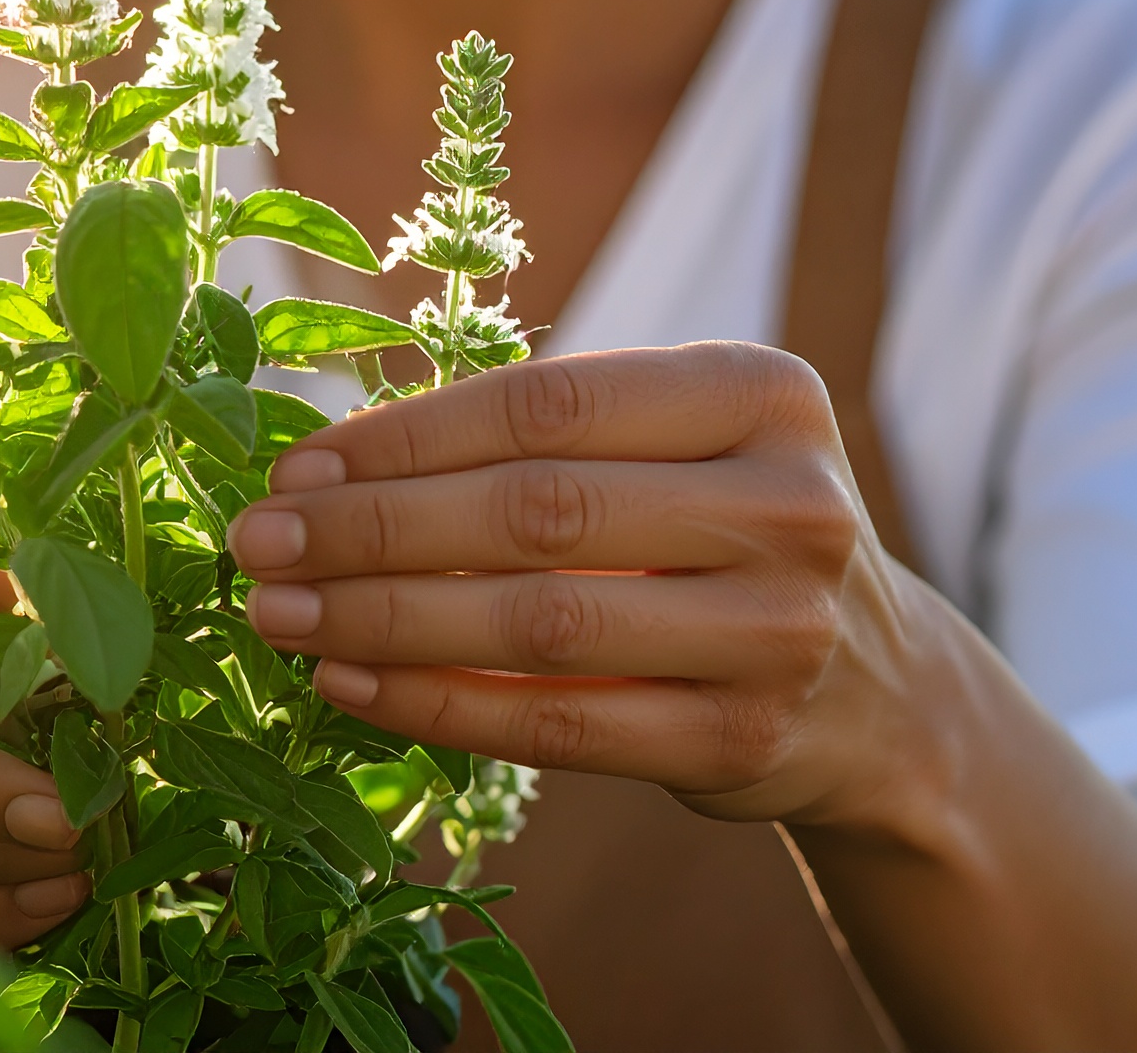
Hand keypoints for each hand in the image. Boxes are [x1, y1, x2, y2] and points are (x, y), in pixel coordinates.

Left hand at [227, 341, 940, 829]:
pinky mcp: (741, 742)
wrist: (877, 691)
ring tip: (279, 615)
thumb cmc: (717, 530)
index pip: (550, 405)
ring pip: (538, 625)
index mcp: (761, 394)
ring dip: (383, 620)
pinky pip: (556, 725)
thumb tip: (329, 459)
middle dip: (373, 527)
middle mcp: (787, 507)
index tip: (298, 463)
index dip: (408, 435)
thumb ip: (542, 439)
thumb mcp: (675, 446)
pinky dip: (437, 705)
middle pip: (535, 512)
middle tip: (259, 540)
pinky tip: (350, 684)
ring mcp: (776, 632)